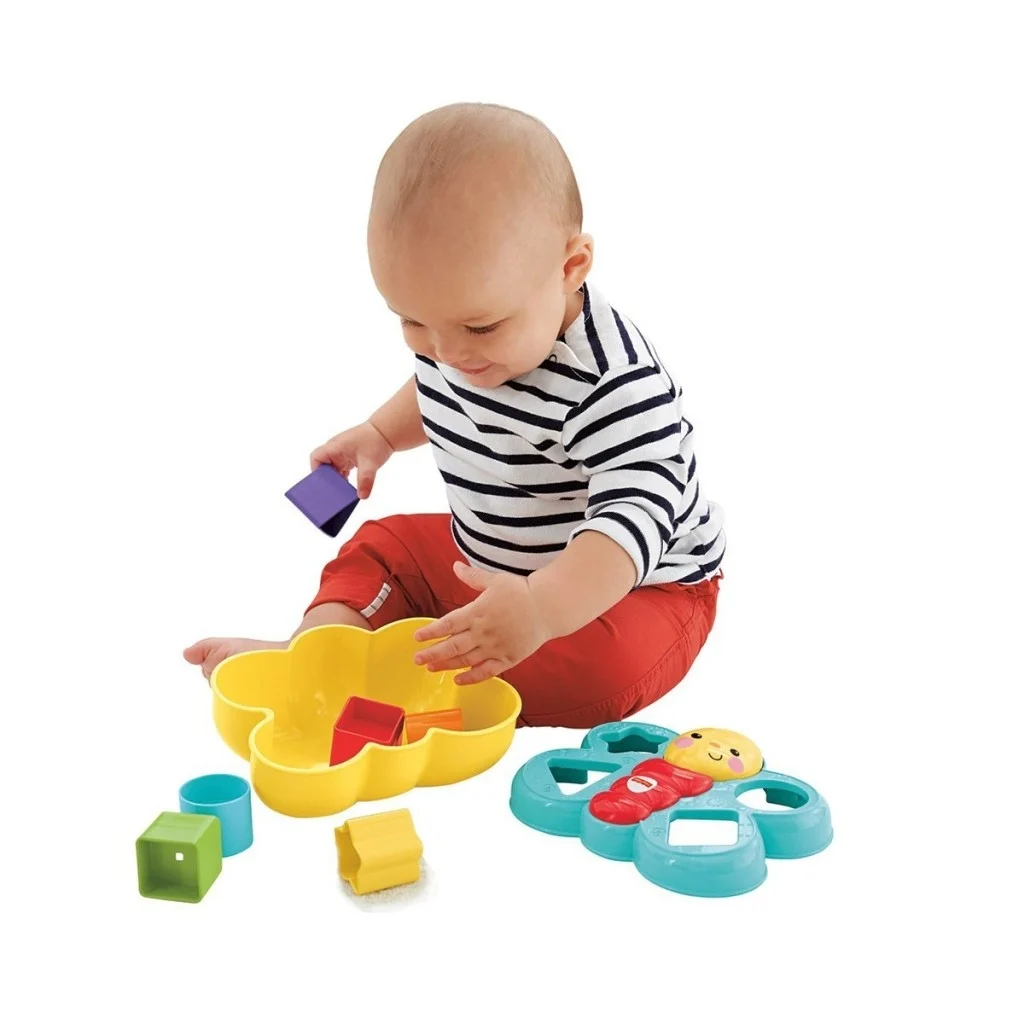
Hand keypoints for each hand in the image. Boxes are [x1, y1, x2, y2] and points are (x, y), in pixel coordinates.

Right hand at [310, 420, 393, 499]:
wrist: (387, 432)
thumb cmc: (376, 441)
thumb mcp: (370, 463)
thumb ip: (365, 480)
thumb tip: (362, 496)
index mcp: (335, 447)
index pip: (316, 458)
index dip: (316, 471)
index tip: (323, 483)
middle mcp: (335, 449)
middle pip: (323, 466)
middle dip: (327, 478)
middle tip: (333, 491)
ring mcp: (342, 453)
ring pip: (332, 468)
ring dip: (336, 479)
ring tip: (340, 492)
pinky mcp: (349, 456)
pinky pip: (341, 468)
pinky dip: (343, 477)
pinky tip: (348, 486)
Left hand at [412, 563, 552, 684]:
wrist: (548, 606)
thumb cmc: (522, 591)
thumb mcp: (495, 580)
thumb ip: (473, 577)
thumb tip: (456, 566)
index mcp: (478, 611)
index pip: (448, 624)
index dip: (431, 631)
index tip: (417, 637)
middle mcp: (484, 631)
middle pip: (453, 645)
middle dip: (432, 653)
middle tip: (417, 659)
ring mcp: (495, 647)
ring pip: (466, 660)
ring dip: (447, 665)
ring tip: (431, 668)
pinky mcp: (508, 658)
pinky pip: (486, 671)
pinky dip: (471, 677)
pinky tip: (458, 680)